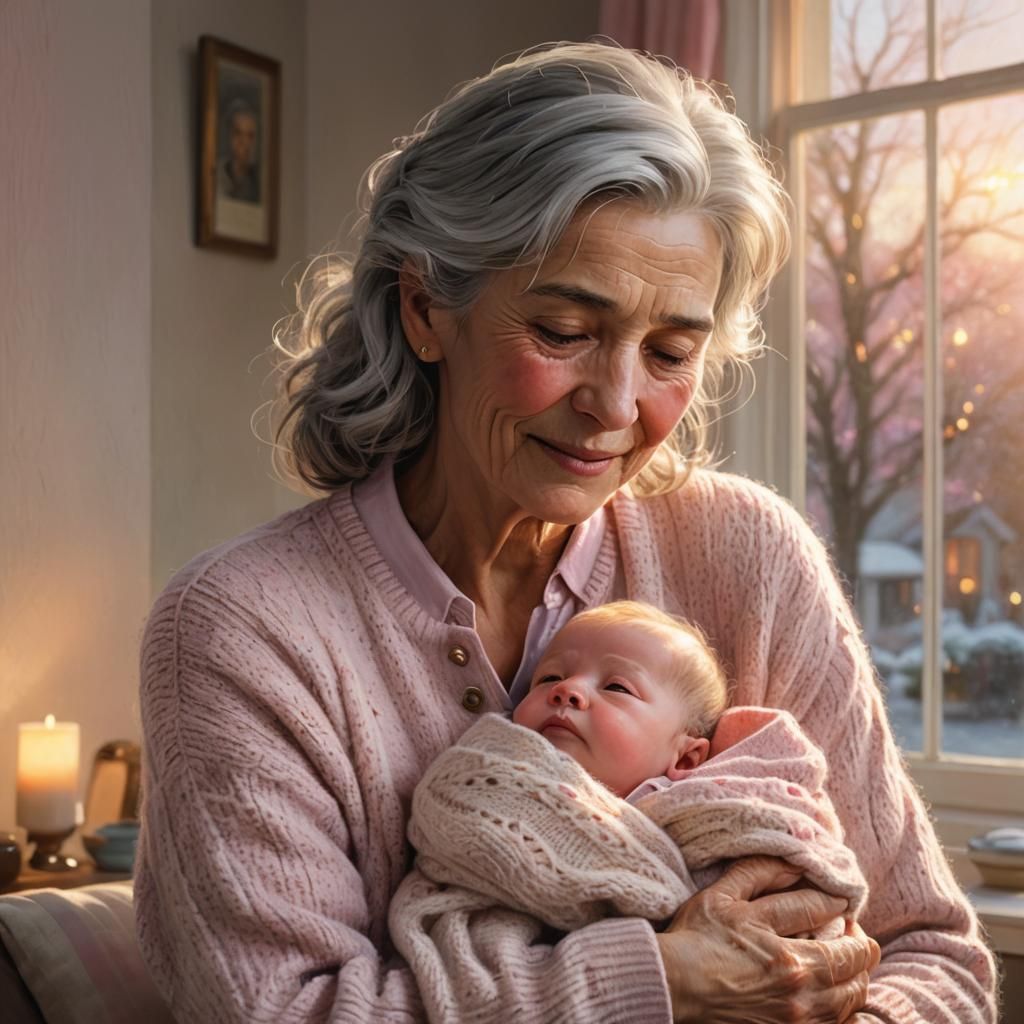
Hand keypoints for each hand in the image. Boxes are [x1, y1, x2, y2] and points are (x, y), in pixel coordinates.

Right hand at [656, 857, 879, 1023]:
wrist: (674, 987)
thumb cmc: (694, 938)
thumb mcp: (722, 895)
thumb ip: (759, 874)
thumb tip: (793, 863)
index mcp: (784, 949)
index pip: (825, 913)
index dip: (835, 901)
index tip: (839, 899)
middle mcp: (799, 986)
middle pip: (854, 961)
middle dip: (859, 941)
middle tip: (850, 930)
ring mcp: (798, 1016)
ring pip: (852, 995)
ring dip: (857, 974)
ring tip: (848, 960)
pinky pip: (838, 1021)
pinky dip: (844, 1003)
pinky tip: (835, 991)